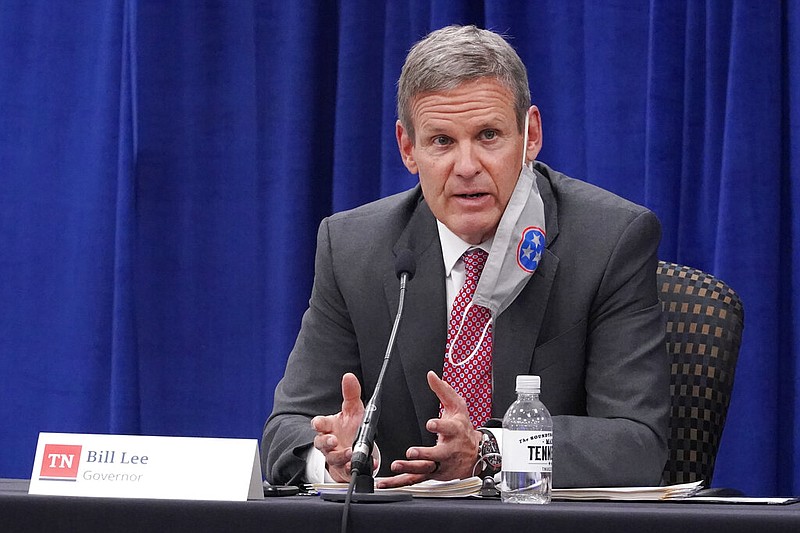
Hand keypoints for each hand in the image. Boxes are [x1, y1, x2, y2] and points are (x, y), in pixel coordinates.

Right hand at [310, 373, 369, 481]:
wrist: (356, 449)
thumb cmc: (350, 428)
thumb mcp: (353, 409)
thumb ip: (351, 394)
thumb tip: (349, 376)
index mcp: (329, 427)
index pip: (319, 424)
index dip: (318, 424)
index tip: (320, 423)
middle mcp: (330, 443)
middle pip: (321, 443)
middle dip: (326, 442)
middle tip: (333, 440)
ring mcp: (336, 457)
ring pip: (333, 458)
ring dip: (341, 456)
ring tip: (351, 452)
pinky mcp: (343, 469)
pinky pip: (347, 470)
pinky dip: (354, 467)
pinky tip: (367, 464)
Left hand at [376, 371, 480, 488]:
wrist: (477, 454)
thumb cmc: (464, 429)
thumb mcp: (457, 406)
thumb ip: (443, 390)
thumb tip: (431, 375)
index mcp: (454, 431)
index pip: (448, 428)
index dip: (440, 426)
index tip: (431, 424)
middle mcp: (448, 450)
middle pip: (437, 455)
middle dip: (424, 454)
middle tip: (411, 452)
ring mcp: (440, 465)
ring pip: (425, 469)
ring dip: (410, 469)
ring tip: (396, 466)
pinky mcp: (433, 474)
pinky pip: (415, 479)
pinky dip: (400, 482)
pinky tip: (387, 482)